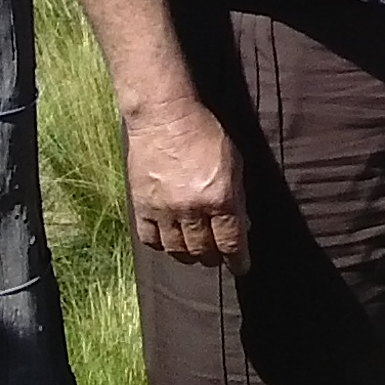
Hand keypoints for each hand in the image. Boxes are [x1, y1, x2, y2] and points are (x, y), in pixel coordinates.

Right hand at [124, 98, 250, 271]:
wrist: (165, 117)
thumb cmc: (205, 134)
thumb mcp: (235, 162)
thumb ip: (238, 197)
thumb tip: (242, 226)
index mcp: (220, 198)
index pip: (231, 242)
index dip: (238, 260)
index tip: (241, 267)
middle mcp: (191, 209)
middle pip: (203, 250)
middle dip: (214, 257)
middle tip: (218, 255)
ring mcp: (164, 210)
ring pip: (177, 250)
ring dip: (189, 255)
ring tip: (196, 251)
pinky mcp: (141, 206)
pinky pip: (150, 239)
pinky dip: (162, 245)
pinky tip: (170, 241)